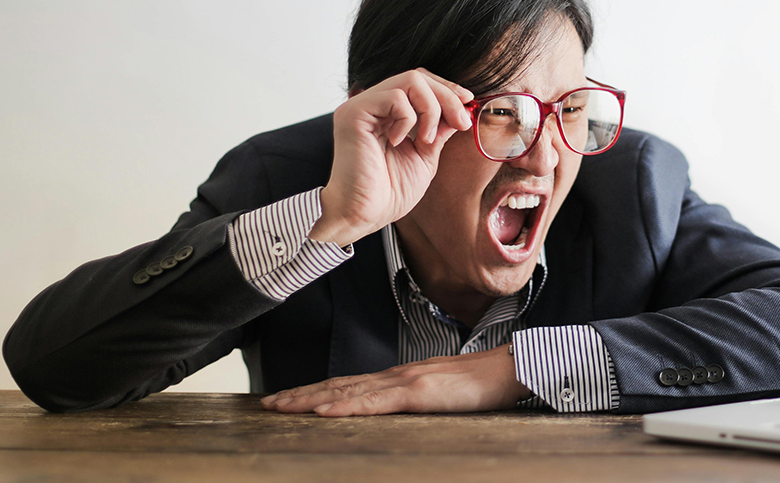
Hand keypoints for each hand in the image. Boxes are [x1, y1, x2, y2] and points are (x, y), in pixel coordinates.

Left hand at [260, 344, 531, 415]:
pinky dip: (346, 405)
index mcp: (401, 377)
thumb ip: (418, 400)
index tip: (290, 398)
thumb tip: (397, 411)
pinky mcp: (420, 392)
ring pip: (349, 391)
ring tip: (282, 406)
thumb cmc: (483, 383)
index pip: (350, 384)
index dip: (317, 390)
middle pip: (339, 384)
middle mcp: (397, 375)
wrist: (511, 369)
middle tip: (268, 403)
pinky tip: (324, 410)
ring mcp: (407, 381)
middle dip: (301, 394)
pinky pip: (375, 402)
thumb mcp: (442, 394)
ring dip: (312, 399)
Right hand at [308, 68, 473, 245]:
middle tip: (461, 122)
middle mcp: (371, 104)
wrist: (364, 215)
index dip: (445, 88)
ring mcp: (360, 106)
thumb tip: (460, 109)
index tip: (467, 103)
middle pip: (417, 76)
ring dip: (431, 109)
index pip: (418, 82)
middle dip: (446, 96)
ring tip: (426, 140)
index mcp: (385, 113)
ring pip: (409, 81)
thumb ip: (438, 130)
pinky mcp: (353, 114)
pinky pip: (394, 98)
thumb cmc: (389, 192)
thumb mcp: (425, 155)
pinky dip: (409, 119)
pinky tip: (400, 141)